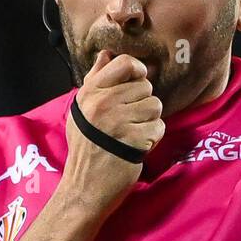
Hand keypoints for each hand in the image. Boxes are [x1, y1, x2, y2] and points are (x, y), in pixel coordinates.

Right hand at [60, 50, 165, 218]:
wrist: (85, 185)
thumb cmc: (86, 146)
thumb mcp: (82, 109)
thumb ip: (96, 79)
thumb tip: (107, 54)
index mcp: (90, 92)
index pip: (124, 63)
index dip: (137, 72)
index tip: (136, 84)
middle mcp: (103, 103)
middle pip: (145, 86)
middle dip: (143, 103)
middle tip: (129, 121)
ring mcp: (119, 122)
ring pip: (155, 106)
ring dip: (149, 121)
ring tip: (132, 133)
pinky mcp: (135, 140)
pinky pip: (159, 127)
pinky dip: (153, 139)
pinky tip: (137, 146)